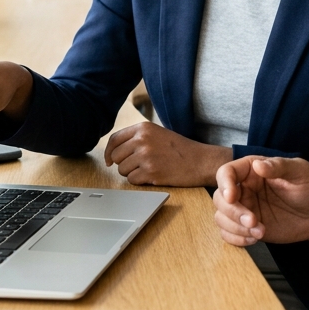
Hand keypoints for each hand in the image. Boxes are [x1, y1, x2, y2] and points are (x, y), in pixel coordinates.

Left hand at [103, 122, 232, 186]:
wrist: (200, 161)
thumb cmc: (180, 149)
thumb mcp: (158, 134)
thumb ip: (137, 138)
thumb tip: (113, 151)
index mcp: (143, 128)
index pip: (114, 139)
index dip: (108, 152)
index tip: (109, 160)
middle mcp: (142, 140)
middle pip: (116, 157)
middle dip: (123, 164)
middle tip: (138, 166)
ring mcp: (146, 156)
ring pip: (122, 170)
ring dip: (132, 173)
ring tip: (149, 169)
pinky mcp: (150, 172)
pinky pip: (132, 180)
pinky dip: (140, 181)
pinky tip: (153, 176)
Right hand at [212, 156, 308, 245]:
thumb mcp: (300, 171)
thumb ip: (279, 166)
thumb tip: (258, 165)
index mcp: (252, 170)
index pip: (226, 173)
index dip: (225, 184)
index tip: (232, 197)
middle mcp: (244, 188)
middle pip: (220, 199)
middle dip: (233, 212)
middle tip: (254, 221)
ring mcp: (245, 209)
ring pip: (221, 217)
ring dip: (235, 227)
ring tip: (259, 232)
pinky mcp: (248, 227)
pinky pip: (229, 234)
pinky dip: (236, 239)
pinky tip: (254, 239)